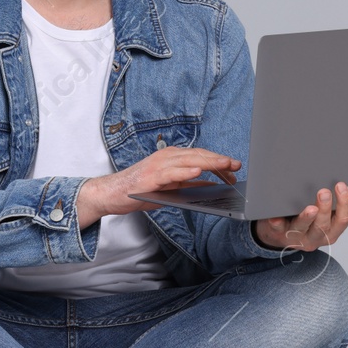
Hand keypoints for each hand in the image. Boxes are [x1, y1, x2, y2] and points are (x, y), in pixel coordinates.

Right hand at [78, 147, 242, 222]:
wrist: (111, 193)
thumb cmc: (139, 190)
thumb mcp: (170, 188)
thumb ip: (188, 184)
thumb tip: (211, 184)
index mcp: (171, 157)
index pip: (200, 155)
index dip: (218, 161)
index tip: (234, 168)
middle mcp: (166, 156)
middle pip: (198, 155)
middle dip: (219, 159)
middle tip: (237, 165)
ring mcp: (158, 165)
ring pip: (188, 160)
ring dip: (208, 162)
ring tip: (225, 165)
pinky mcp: (150, 176)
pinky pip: (171, 172)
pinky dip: (185, 171)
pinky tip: (198, 171)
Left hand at [254, 181, 347, 251]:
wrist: (279, 235)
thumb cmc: (311, 224)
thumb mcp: (333, 220)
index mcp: (331, 231)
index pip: (342, 220)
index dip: (344, 204)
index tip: (342, 186)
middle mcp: (315, 237)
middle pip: (323, 226)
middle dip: (325, 209)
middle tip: (324, 192)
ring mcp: (295, 236)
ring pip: (302, 229)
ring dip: (306, 218)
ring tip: (309, 207)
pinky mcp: (276, 232)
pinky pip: (276, 229)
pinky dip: (276, 223)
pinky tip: (274, 217)